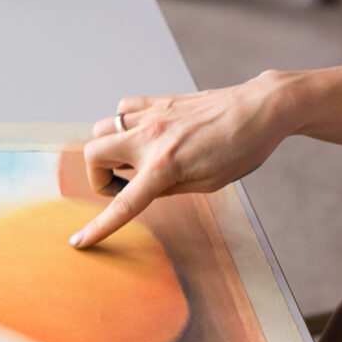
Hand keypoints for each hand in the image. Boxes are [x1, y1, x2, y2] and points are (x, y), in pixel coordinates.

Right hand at [69, 71, 299, 248]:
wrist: (262, 108)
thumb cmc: (242, 149)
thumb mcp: (208, 183)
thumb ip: (168, 188)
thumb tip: (141, 188)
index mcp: (165, 167)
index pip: (123, 203)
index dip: (98, 227)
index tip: (79, 242)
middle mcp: (151, 139)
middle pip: (93, 155)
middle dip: (99, 175)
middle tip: (123, 183)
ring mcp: (152, 116)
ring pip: (102, 129)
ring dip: (108, 148)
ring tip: (133, 158)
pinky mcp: (159, 100)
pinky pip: (123, 108)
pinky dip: (124, 124)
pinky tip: (143, 133)